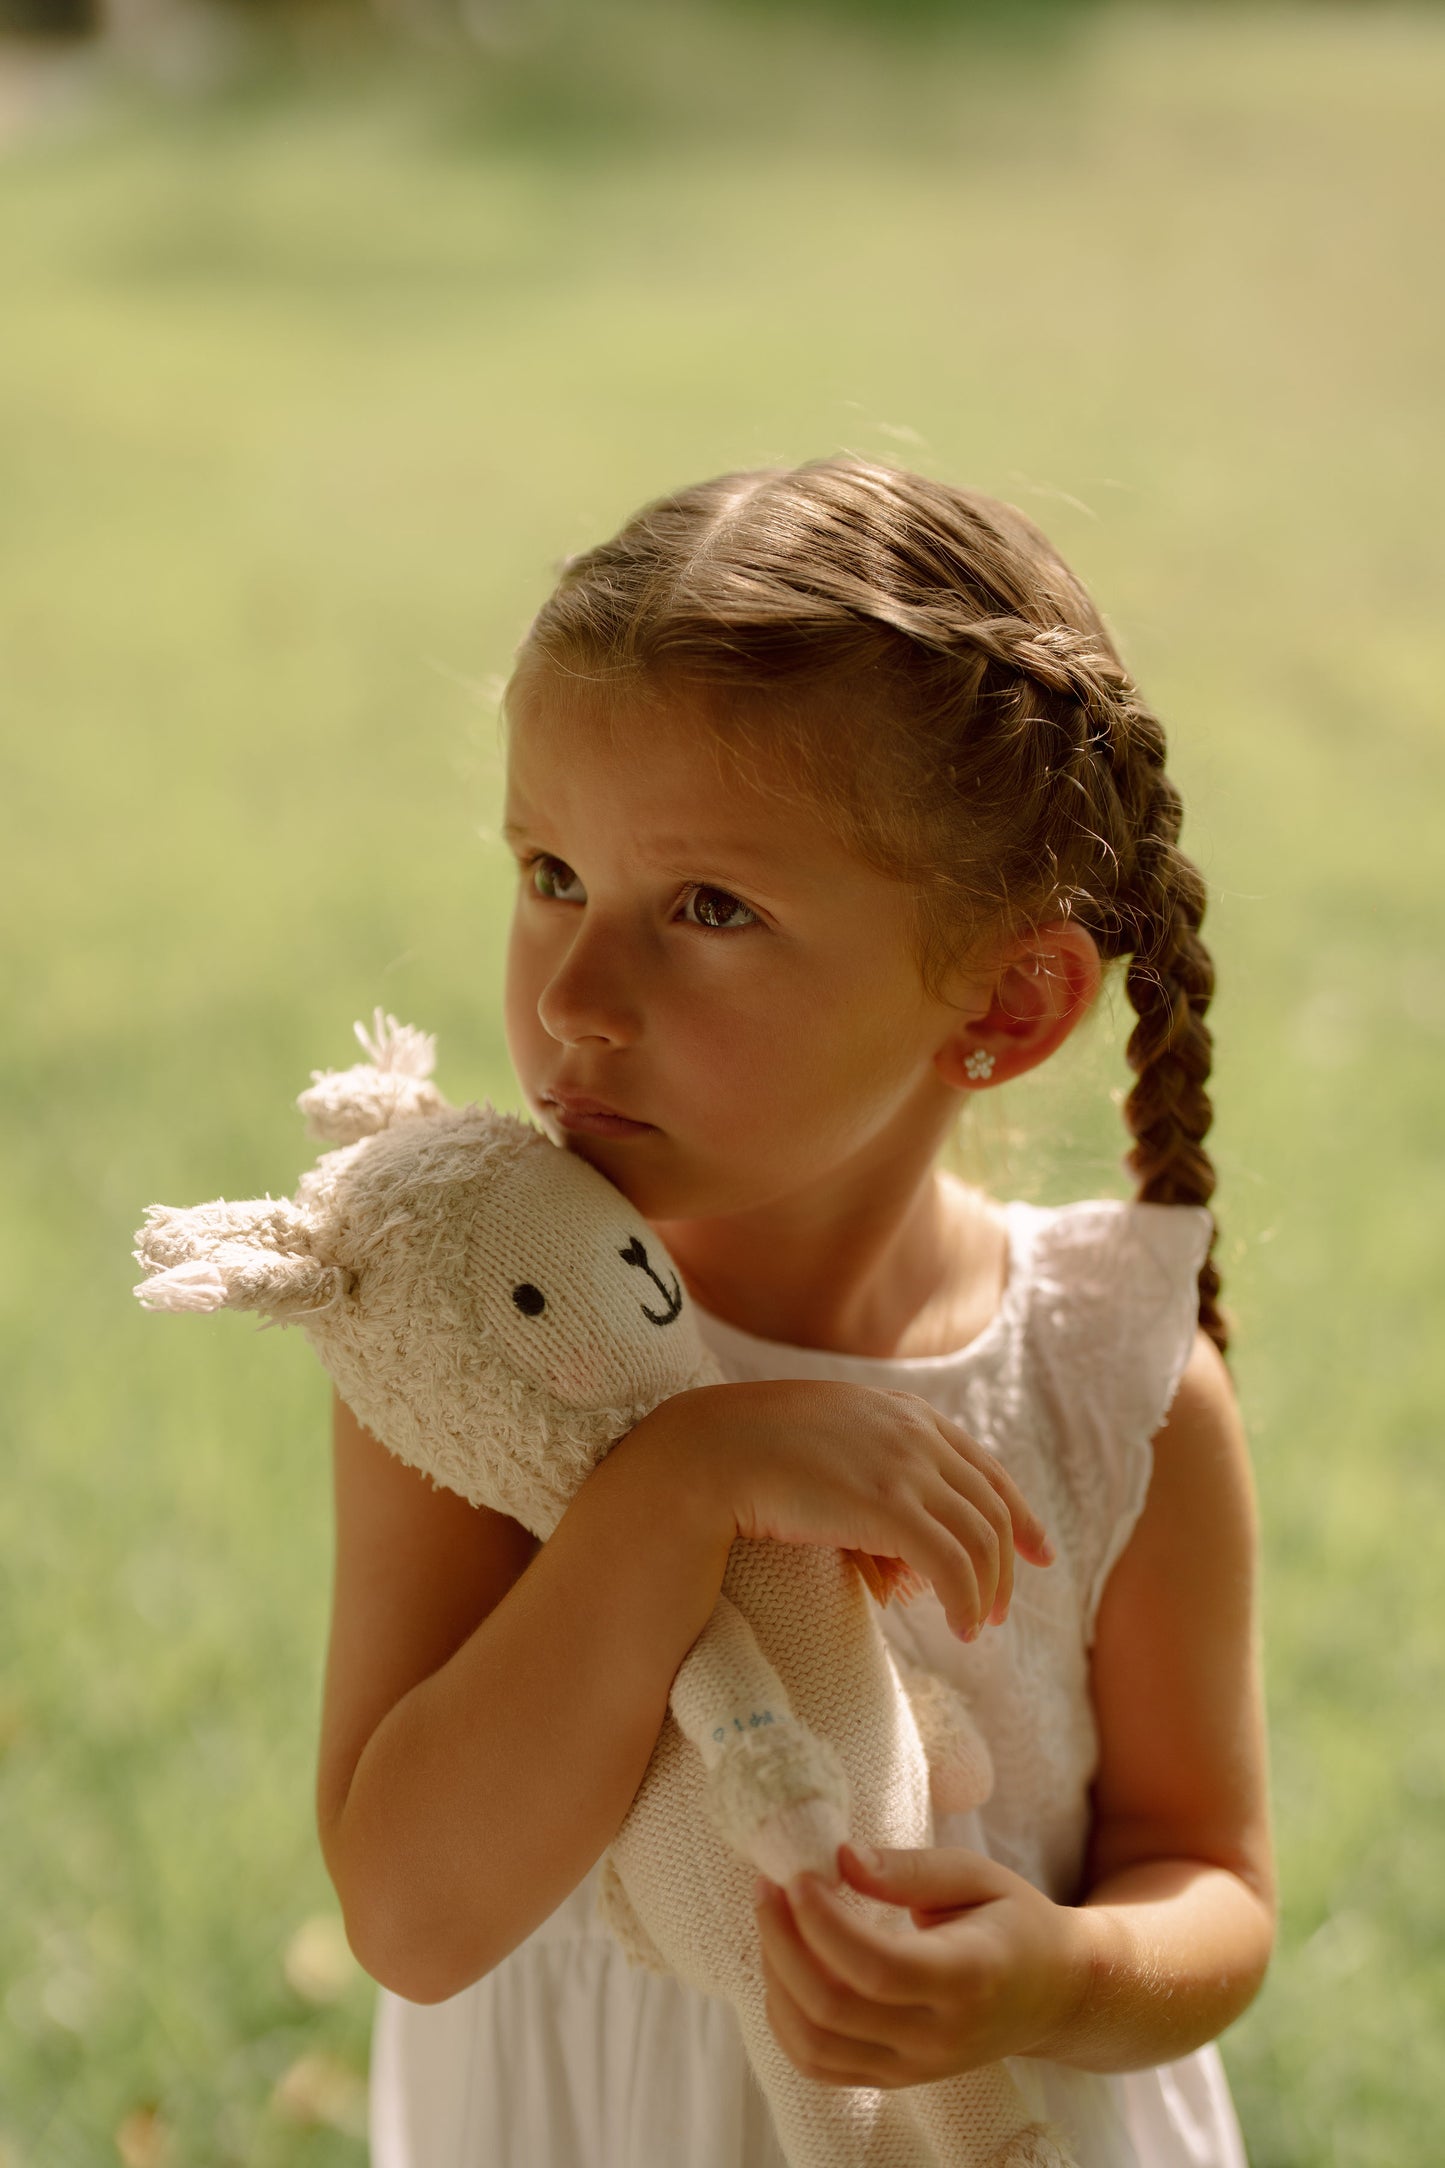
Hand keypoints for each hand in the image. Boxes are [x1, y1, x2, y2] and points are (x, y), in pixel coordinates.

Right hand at [631, 1379, 1051, 1641]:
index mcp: (903, 1413)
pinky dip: (966, 1600)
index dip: (1018, 1512)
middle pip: (988, 1507)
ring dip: (987, 1590)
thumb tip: (897, 1558)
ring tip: (976, 1627)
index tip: (1038, 1551)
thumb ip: (868, 1476)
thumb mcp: (825, 1447)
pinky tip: (959, 1626)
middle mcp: (915, 1434)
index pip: (983, 1467)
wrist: (707, 1452)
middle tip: (1001, 1609)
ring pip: (979, 1540)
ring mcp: (904, 1468)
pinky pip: (953, 1565)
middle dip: (1006, 1562)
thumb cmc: (749, 1455)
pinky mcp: (888, 1507)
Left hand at [751, 1842, 1088, 2086]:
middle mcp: (940, 2036)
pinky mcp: (894, 2079)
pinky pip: (818, 2065)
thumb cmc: (1013, 1921)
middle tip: (769, 1886)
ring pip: (815, 2045)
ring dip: (776, 1979)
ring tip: (773, 1919)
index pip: (877, 1967)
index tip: (796, 1875)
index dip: (822, 1923)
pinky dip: (785, 2019)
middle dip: (783, 1942)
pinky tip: (785, 1965)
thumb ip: (910, 1869)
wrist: (1054, 1994)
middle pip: (833, 2009)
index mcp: (969, 1978)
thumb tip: (841, 1859)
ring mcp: (915, 2068)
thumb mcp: (977, 1875)